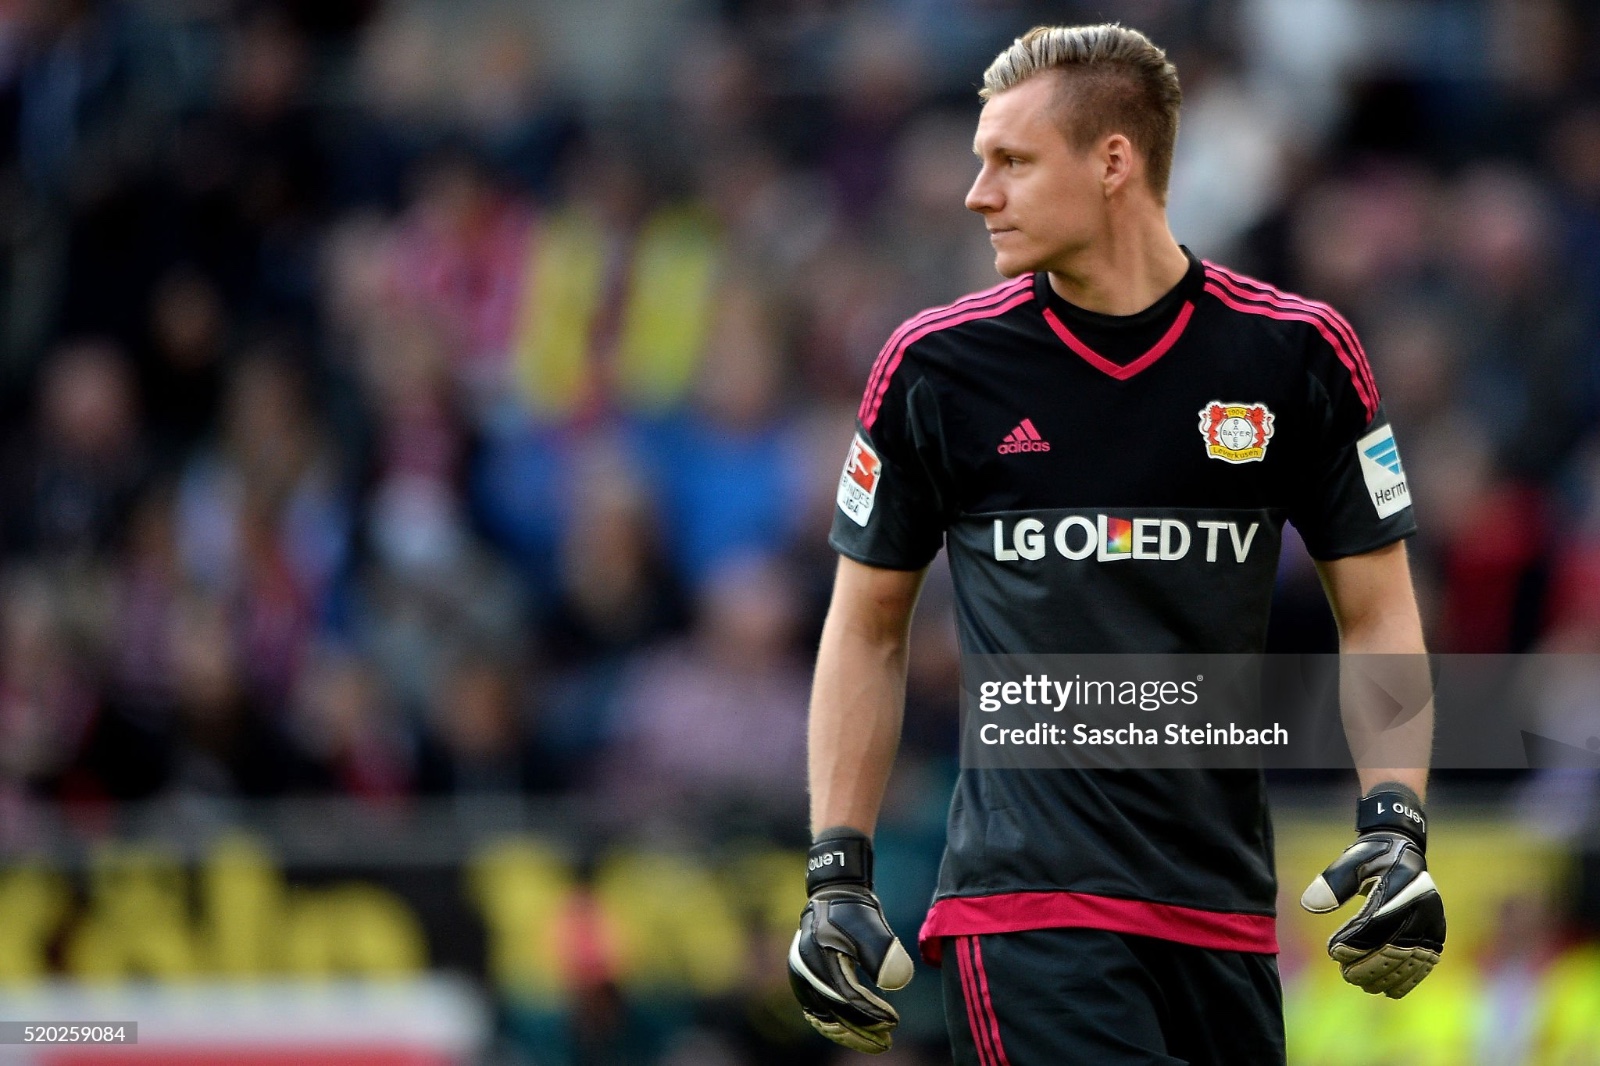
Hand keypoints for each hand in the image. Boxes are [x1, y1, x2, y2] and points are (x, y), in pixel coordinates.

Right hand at [788, 829, 914, 1052]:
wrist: (834, 894)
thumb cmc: (854, 911)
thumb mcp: (872, 927)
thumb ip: (884, 953)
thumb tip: (897, 983)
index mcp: (819, 961)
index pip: (847, 999)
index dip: (871, 1014)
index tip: (893, 1022)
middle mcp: (804, 973)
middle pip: (833, 1014)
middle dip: (861, 1031)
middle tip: (886, 1041)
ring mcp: (801, 977)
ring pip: (824, 1016)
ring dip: (848, 1032)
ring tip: (873, 1041)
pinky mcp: (803, 979)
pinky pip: (817, 1010)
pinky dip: (834, 1023)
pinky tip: (852, 1030)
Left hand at [1300, 787, 1444, 997]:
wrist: (1403, 851)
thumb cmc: (1373, 856)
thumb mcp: (1352, 859)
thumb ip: (1333, 881)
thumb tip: (1309, 905)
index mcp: (1401, 884)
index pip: (1376, 922)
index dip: (1355, 942)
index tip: (1334, 953)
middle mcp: (1422, 905)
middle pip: (1395, 945)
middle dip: (1370, 965)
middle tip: (1346, 975)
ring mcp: (1432, 920)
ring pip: (1411, 958)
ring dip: (1387, 976)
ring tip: (1363, 985)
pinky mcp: (1436, 932)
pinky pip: (1425, 961)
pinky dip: (1409, 978)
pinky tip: (1389, 990)